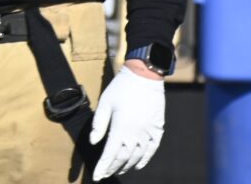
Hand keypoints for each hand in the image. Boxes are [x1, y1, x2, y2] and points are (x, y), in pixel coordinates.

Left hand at [89, 65, 164, 179]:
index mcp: (121, 128)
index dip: (103, 167)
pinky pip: (151, 150)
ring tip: (118, 170)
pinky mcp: (157, 130)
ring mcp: (148, 133)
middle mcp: (135, 134)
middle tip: (105, 173)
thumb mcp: (105, 102)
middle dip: (113, 168)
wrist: (145, 75)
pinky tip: (137, 165)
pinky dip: (144, 160)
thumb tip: (93, 142)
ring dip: (126, 166)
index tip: (97, 176)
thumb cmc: (122, 87)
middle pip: (123, 158)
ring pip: (137, 157)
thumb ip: (99, 124)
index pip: (110, 154)